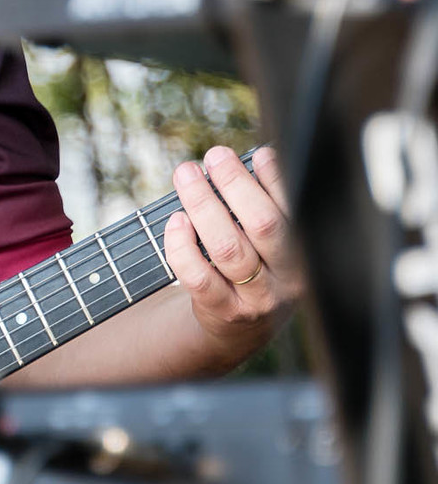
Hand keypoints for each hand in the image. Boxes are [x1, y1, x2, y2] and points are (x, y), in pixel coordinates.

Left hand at [165, 145, 304, 365]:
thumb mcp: (276, 244)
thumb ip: (271, 205)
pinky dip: (182, 245)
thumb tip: (261, 157)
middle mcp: (287, 279)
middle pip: (263, 225)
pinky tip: (176, 219)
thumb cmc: (256, 268)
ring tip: (187, 175)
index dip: (278, 180)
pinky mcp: (222, 311)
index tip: (259, 153)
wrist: (239, 329)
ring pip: (227, 248)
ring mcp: (255, 299)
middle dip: (236, 184)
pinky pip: (198, 276)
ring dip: (203, 205)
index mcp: (306, 254)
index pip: (296, 212)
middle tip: (215, 156)